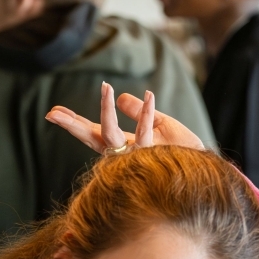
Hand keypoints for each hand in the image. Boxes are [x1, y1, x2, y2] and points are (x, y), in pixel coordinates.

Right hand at [45, 82, 205, 153]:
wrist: (205, 170)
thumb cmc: (183, 150)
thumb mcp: (161, 125)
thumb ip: (139, 111)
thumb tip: (119, 97)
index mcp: (123, 146)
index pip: (93, 133)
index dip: (74, 123)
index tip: (52, 113)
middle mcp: (125, 154)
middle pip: (93, 138)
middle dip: (73, 125)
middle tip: (53, 113)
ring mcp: (137, 156)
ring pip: (114, 134)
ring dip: (108, 110)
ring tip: (106, 88)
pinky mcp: (153, 156)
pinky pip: (147, 133)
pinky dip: (147, 114)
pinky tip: (150, 95)